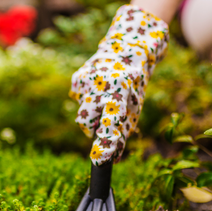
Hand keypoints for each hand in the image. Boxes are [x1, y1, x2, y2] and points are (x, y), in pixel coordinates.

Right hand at [70, 4, 168, 164]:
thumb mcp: (134, 109)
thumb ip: (122, 133)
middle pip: (86, 122)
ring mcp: (86, 81)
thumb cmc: (133, 87)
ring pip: (81, 113)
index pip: (111, 123)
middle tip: (104, 119)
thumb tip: (112, 159)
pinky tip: (97, 88)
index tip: (100, 160)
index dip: (106, 142)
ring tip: (103, 99)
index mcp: (121, 93)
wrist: (127, 50)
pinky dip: (86, 99)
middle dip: (92, 128)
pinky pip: (77, 100)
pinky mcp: (77, 78)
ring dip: (90, 113)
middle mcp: (101, 86)